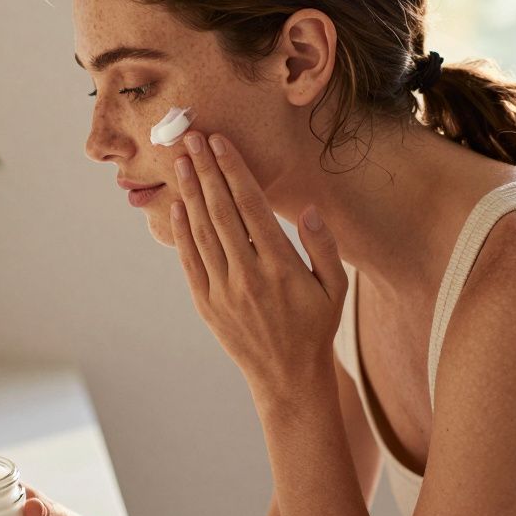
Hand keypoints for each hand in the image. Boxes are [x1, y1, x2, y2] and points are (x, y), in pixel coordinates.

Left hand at [170, 131, 346, 387]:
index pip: (251, 206)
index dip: (233, 170)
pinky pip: (191, 261)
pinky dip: (183, 232)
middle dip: (205, 170)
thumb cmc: (316, 327)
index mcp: (281, 266)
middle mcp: (248, 275)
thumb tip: (308, 210)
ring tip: (181, 162)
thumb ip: (323, 247)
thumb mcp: (335, 288)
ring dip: (190, 193)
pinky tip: (179, 206)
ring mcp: (223, 290)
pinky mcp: (207, 303)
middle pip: (221, 211)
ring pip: (202, 232)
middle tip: (190, 138)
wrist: (287, 376)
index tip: (219, 142)